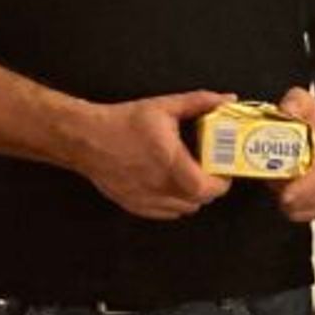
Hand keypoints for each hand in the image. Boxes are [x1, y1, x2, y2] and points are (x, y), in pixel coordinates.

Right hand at [75, 91, 231, 219]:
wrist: (88, 138)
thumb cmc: (125, 122)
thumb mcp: (164, 107)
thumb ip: (199, 102)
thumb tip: (227, 100)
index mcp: (170, 162)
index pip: (206, 188)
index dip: (221, 183)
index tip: (224, 171)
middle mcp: (159, 185)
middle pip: (199, 201)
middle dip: (210, 188)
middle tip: (210, 172)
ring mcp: (146, 199)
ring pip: (184, 210)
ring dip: (193, 197)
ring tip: (191, 178)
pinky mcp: (135, 205)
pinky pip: (166, 214)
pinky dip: (175, 205)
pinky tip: (171, 187)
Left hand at [273, 85, 314, 224]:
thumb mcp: (306, 102)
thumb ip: (295, 102)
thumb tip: (287, 110)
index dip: (306, 186)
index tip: (285, 193)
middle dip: (292, 196)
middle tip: (272, 187)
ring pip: (312, 208)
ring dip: (292, 202)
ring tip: (278, 187)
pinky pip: (311, 214)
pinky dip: (295, 209)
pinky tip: (286, 196)